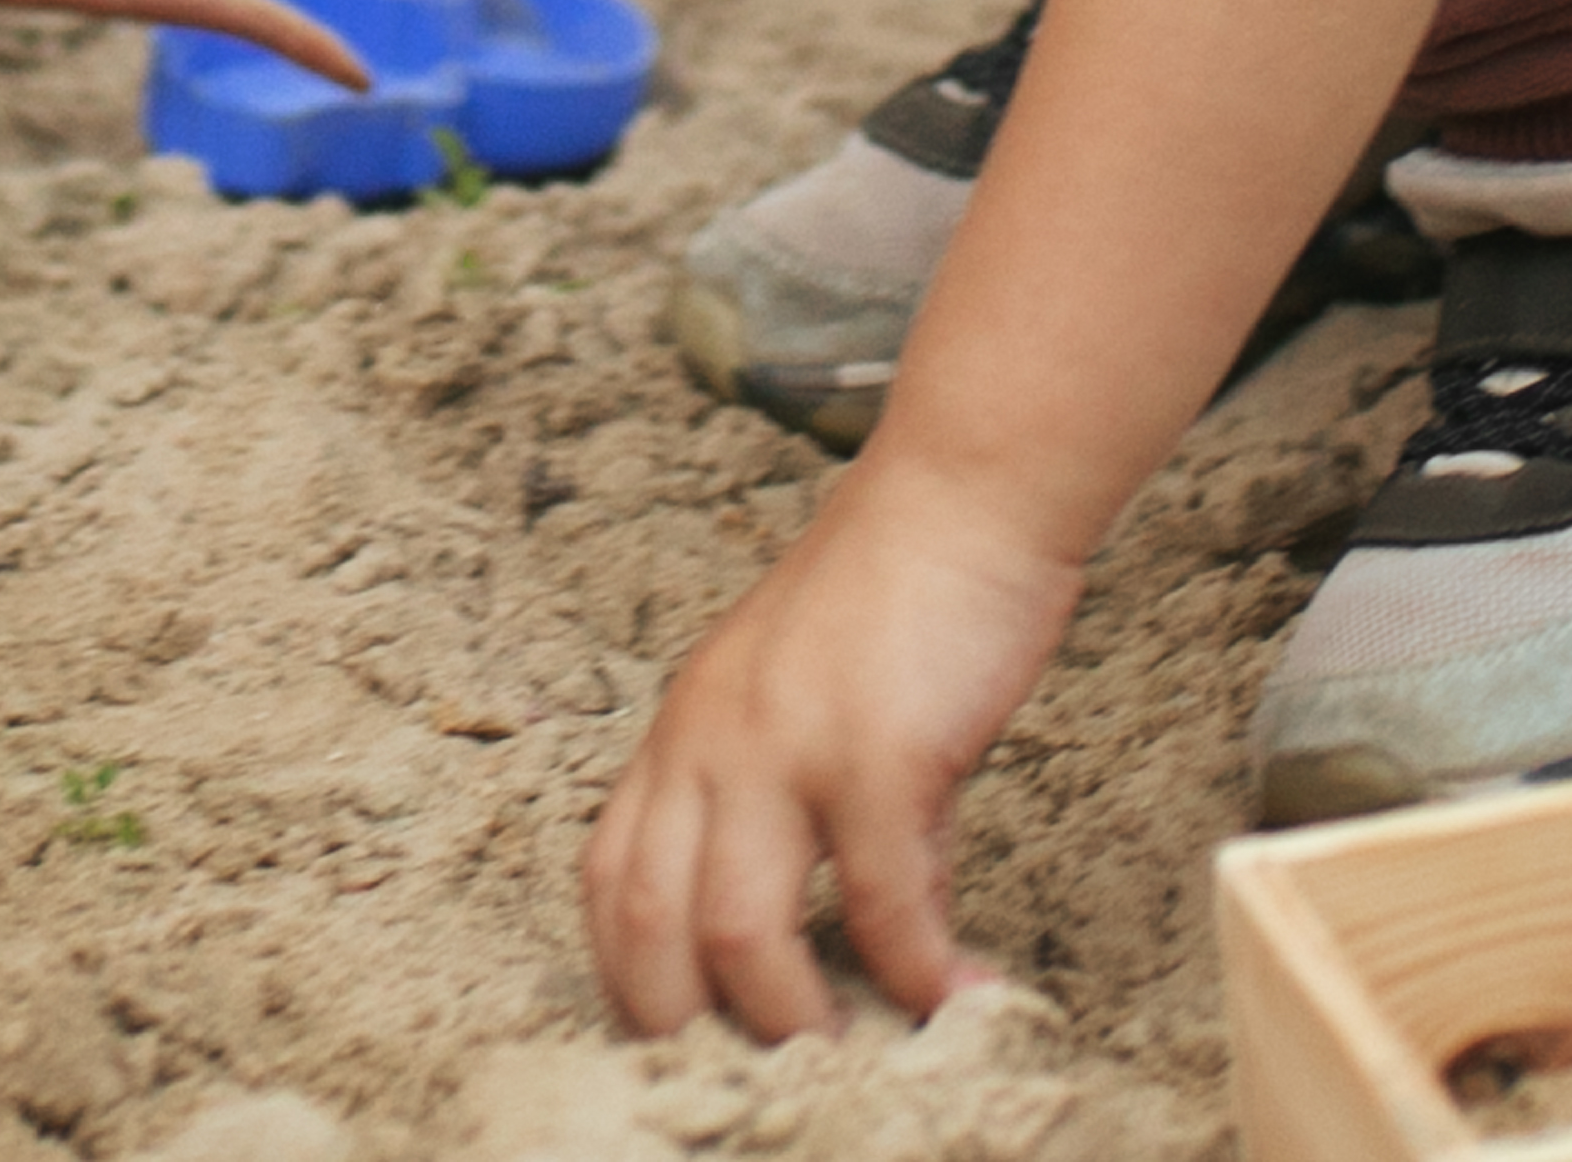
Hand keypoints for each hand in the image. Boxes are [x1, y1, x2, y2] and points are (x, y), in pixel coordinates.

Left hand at [577, 456, 1081, 1039]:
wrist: (962, 494)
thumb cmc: (897, 595)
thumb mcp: (810, 703)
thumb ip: (808, 810)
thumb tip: (864, 933)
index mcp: (683, 729)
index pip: (609, 877)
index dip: (633, 974)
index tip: (685, 1033)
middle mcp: (707, 740)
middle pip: (647, 923)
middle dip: (689, 1022)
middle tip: (753, 1076)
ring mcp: (782, 746)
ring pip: (737, 932)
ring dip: (790, 1018)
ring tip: (843, 1060)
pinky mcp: (873, 753)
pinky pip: (878, 903)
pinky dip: (912, 968)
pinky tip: (951, 993)